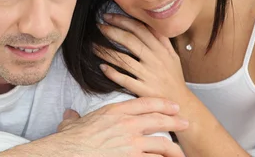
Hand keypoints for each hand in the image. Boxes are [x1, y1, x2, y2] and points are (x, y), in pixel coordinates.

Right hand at [48, 97, 186, 156]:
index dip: (162, 103)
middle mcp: (127, 124)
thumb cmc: (71, 140)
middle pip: (158, 120)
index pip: (145, 103)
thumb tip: (70, 114)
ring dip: (174, 148)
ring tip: (181, 151)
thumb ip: (75, 117)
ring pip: (162, 143)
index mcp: (115, 111)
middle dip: (175, 121)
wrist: (69, 152)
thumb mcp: (73, 123)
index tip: (172, 105)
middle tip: (185, 122)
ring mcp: (131, 143)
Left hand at [94, 14, 188, 103]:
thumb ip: (162, 40)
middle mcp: (154, 60)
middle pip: (130, 41)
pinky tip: (102, 67)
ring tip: (93, 45)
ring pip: (123, 59)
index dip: (122, 21)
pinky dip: (112, 73)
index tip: (109, 16)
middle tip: (99, 26)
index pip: (140, 29)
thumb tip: (150, 24)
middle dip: (112, 31)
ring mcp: (148, 75)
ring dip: (106, 51)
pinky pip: (124, 79)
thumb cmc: (174, 78)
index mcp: (161, 49)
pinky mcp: (143, 90)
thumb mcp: (173, 56)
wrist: (180, 103)